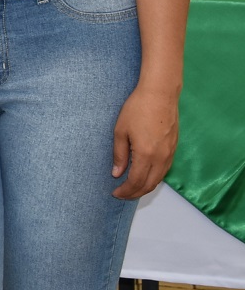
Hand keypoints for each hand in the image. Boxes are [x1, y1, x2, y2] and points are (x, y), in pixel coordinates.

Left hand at [112, 84, 178, 198]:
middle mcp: (161, 158)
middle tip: (122, 195)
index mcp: (146, 155)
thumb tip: (116, 173)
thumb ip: (119, 154)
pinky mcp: (174, 148)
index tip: (115, 193)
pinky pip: (164, 170)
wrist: (160, 94)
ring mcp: (170, 153)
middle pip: (149, 184)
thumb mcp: (120, 131)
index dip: (125, 191)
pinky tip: (145, 175)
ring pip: (159, 179)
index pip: (136, 182)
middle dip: (135, 193)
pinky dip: (154, 177)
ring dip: (145, 187)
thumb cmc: (137, 109)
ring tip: (132, 188)